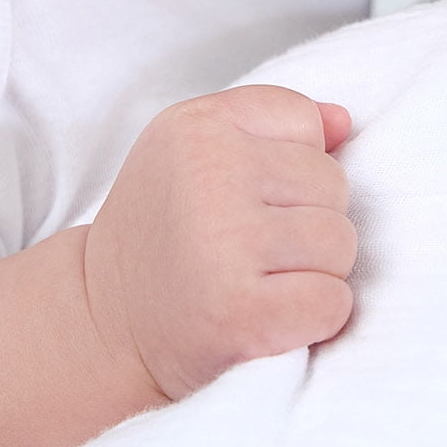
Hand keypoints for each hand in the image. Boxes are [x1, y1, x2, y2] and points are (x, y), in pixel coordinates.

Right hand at [82, 85, 356, 404]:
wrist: (103, 325)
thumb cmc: (163, 235)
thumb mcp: (192, 152)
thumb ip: (268, 124)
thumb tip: (343, 121)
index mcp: (197, 125)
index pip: (307, 123)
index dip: (290, 168)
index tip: (245, 198)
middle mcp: (208, 175)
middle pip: (333, 184)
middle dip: (307, 220)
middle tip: (251, 249)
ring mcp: (224, 244)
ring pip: (341, 243)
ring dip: (316, 271)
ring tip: (260, 281)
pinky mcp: (240, 313)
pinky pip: (334, 303)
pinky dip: (317, 318)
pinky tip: (270, 316)